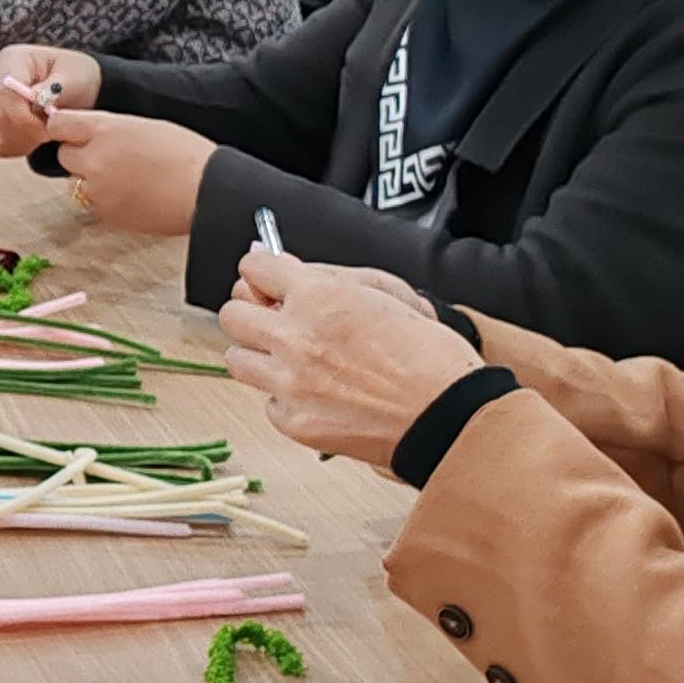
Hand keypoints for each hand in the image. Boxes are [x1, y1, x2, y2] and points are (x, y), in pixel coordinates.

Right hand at [0, 45, 99, 157]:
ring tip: (44, 132)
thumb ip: (54, 88)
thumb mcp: (74, 78)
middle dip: (25, 131)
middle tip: (51, 132)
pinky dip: (15, 147)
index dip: (25, 117)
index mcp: (11, 59)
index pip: (5, 92)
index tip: (49, 128)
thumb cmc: (75, 78)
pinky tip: (34, 139)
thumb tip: (33, 97)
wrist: (71, 87)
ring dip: (22, 141)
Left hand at [41, 107, 211, 235]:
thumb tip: (89, 132)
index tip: (69, 130)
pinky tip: (135, 194)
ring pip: (79, 182)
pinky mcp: (108, 214)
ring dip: (94, 179)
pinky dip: (109, 200)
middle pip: (64, 155)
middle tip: (107, 155)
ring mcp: (99, 190)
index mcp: (104, 130)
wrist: (207, 191)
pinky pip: (97, 204)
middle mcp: (94, 159)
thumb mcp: (144, 126)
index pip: (58, 124)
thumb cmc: (185, 154)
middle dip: (80, 155)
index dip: (63, 127)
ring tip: (128, 177)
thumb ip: (109, 129)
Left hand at [217, 250, 480, 466]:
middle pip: (232, 314)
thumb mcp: (384, 291)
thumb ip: (325, 276)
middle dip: (253, 313)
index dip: (266, 275)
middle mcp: (294, 336)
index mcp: (318, 295)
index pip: (252, 269)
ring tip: (294, 361)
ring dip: (260, 355)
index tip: (274, 284)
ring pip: (236, 359)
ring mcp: (290, 382)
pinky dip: (285, 397)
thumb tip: (272, 261)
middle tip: (277, 322)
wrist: (451, 416)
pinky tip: (319, 395)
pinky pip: (267, 401)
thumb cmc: (429, 353)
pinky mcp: (294, 421)